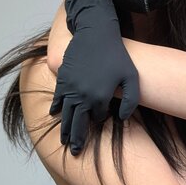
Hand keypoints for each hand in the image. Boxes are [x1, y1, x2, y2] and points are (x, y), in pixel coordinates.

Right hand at [49, 0, 138, 154]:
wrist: (96, 33)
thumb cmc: (117, 54)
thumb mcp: (131, 77)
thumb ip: (130, 101)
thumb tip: (122, 118)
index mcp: (99, 97)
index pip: (97, 117)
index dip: (100, 119)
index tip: (102, 120)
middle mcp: (82, 95)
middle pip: (77, 122)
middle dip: (76, 138)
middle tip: (74, 151)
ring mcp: (70, 87)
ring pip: (65, 113)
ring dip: (64, 128)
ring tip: (64, 140)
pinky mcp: (62, 78)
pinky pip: (57, 98)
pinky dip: (56, 108)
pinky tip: (55, 115)